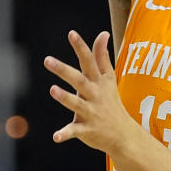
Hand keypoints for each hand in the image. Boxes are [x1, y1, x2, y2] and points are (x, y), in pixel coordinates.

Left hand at [45, 30, 130, 150]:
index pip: (89, 61)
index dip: (81, 47)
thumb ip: (102, 57)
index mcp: (98, 82)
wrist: (123, 134)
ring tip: (53, 90)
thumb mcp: (108, 79)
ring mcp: (91, 113)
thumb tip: (103, 33)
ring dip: (65, 97)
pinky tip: (56, 137)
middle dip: (64, 70)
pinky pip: (75, 131)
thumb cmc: (111, 102)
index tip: (71, 34)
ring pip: (77, 104)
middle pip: (79, 80)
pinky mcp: (87, 130)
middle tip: (47, 60)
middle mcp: (94, 95)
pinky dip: (65, 134)